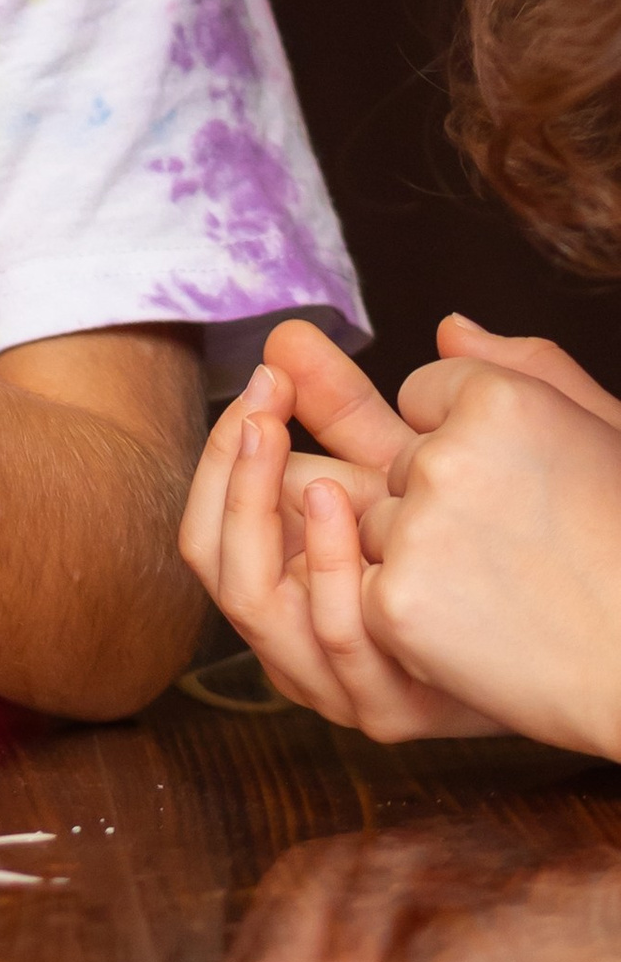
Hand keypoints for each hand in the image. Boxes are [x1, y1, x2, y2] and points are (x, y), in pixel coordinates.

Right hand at [178, 344, 497, 742]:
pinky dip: (322, 565)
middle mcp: (305, 620)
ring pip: (248, 595)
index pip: (223, 501)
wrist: (611, 625)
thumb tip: (287, 332)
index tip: (270, 374)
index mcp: (303, 562)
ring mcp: (337, 672)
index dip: (229, 439)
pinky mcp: (384, 705)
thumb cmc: (533, 533)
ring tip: (279, 440)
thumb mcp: (429, 458)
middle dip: (225, 468)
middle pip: (210, 549)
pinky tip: (340, 502)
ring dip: (252, 510)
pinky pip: (326, 633)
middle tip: (262, 404)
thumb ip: (352, 406)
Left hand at [348, 343, 620, 755]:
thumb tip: (447, 329)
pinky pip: (364, 596)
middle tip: (526, 549)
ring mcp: (418, 530)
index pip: (422, 393)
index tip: (521, 487)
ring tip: (509, 591)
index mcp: (501, 400)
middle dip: (439, 503)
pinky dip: (410, 620)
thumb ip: (528, 367)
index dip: (468, 445)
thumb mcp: (606, 435)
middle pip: (397, 465)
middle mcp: (448, 455)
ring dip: (420, 560)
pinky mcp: (395, 603)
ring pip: (374, 528)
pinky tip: (482, 632)